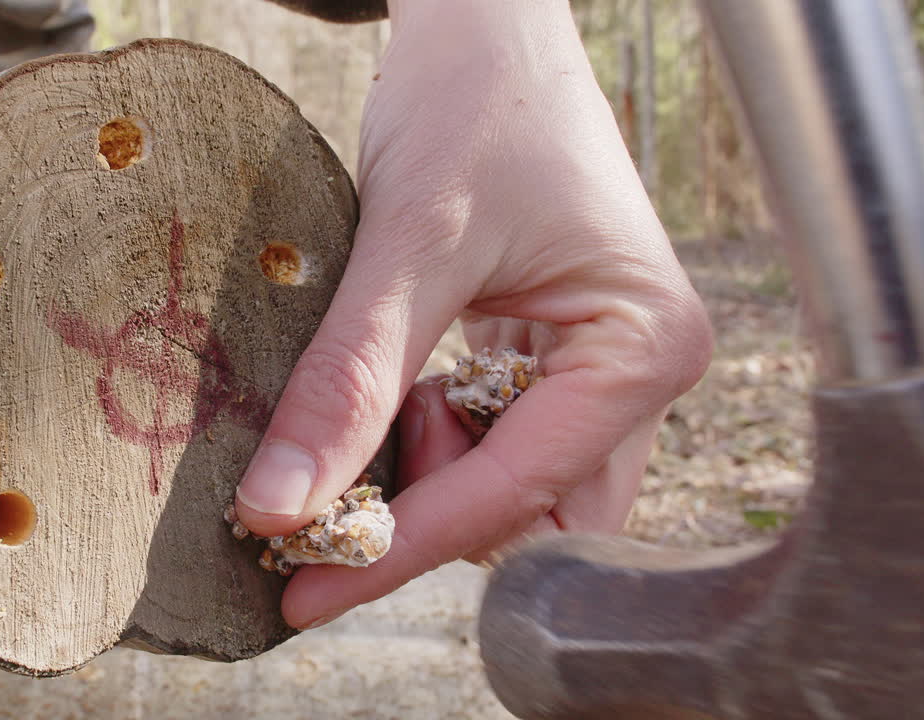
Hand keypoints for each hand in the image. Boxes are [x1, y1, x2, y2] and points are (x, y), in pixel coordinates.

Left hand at [235, 0, 711, 628]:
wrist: (486, 23)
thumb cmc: (477, 100)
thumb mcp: (410, 242)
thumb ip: (351, 380)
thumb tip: (278, 507)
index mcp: (645, 348)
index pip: (520, 494)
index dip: (406, 546)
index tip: (305, 585)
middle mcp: (637, 372)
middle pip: (534, 515)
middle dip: (430, 520)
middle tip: (324, 506)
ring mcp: (598, 368)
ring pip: (511, 489)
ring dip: (427, 478)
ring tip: (371, 408)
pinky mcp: (551, 359)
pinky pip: (493, 441)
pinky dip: (430, 442)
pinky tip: (392, 399)